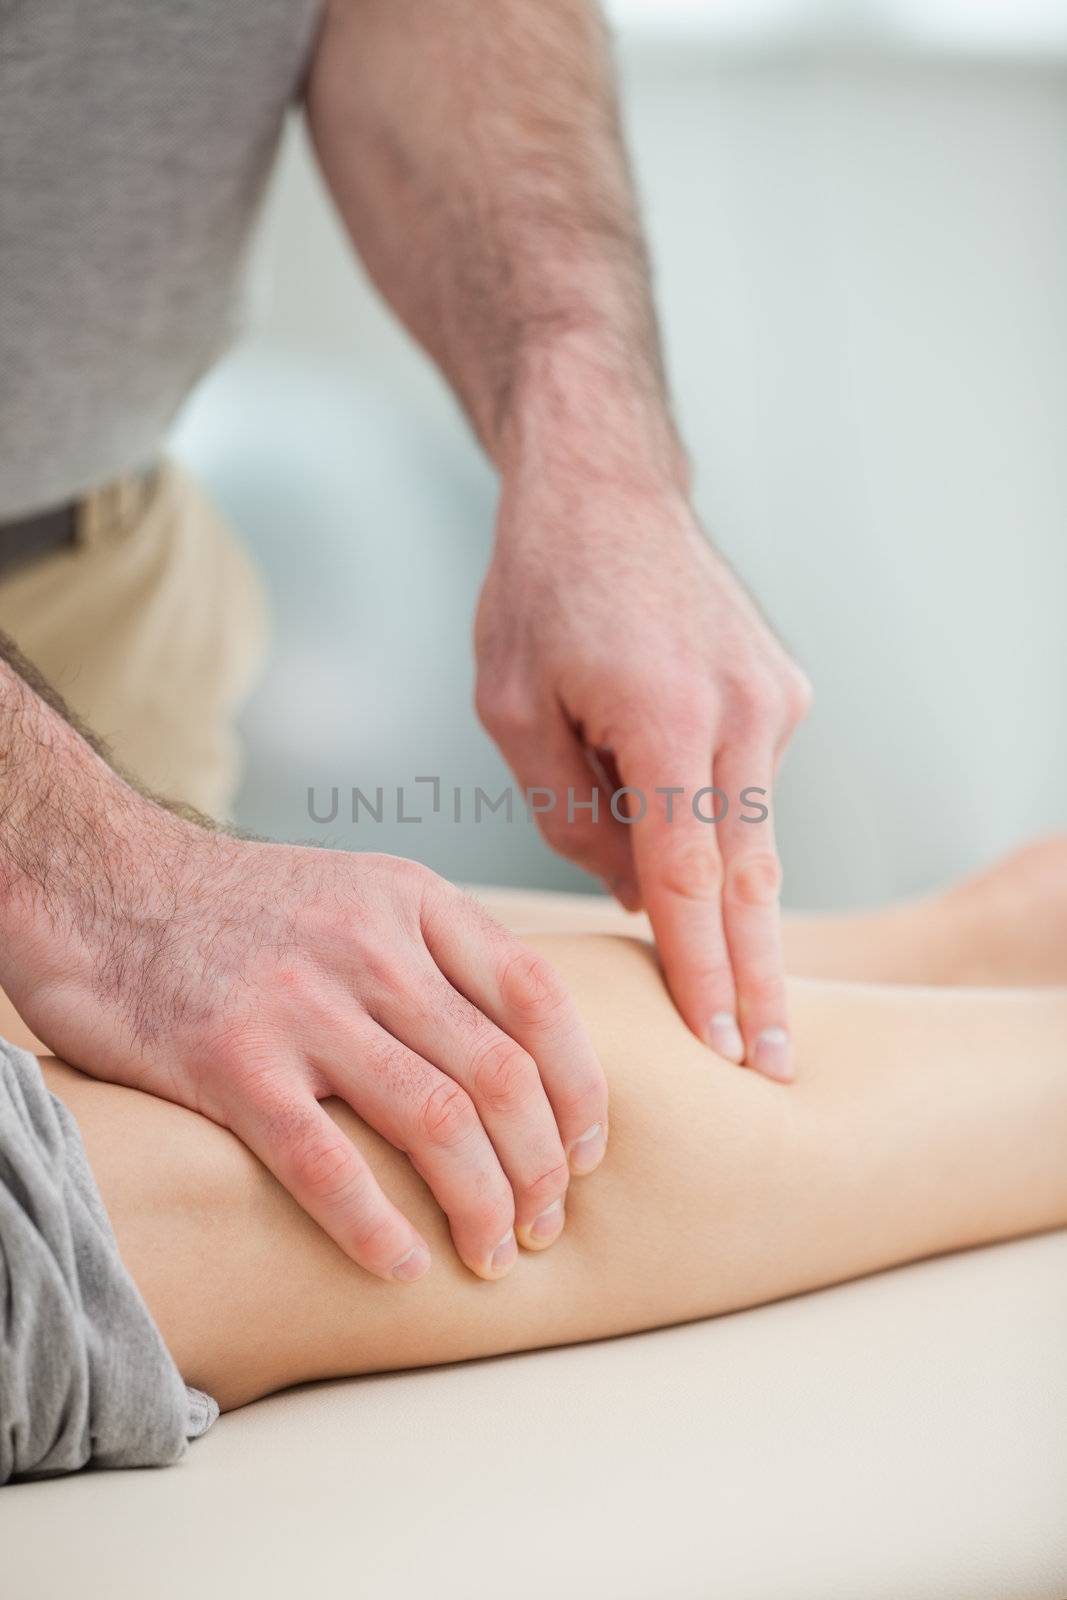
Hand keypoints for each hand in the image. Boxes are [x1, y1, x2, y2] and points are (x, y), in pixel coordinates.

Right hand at [6, 810, 607, 1281]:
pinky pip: (328, 1162)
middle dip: (541, 1167)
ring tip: (492, 1255)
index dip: (579, 1088)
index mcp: (413, 902)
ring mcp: (303, 1001)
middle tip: (545, 1226)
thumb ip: (432, 955)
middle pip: (501, 1072)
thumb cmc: (237, 908)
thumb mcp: (355, 894)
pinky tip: (403, 1265)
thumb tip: (516, 1052)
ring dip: (483, 1203)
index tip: (588, 1154)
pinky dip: (377, 1226)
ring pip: (437, 1120)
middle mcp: (371, 945)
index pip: (536, 999)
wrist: (102, 886)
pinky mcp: (233, 1060)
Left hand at [476, 458, 810, 1080]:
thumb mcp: (511, 709)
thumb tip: (636, 894)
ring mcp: (772, 698)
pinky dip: (714, 820)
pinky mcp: (782, 690)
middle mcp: (740, 710)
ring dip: (724, 897)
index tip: (721, 1047)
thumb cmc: (539, 591)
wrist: (606, 488)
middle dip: (756, 977)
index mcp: (667, 717)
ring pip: (750, 831)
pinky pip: (747, 784)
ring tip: (714, 963)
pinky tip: (663, 804)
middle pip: (749, 876)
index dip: (701, 969)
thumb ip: (572, 814)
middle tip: (772, 1065)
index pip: (690, 877)